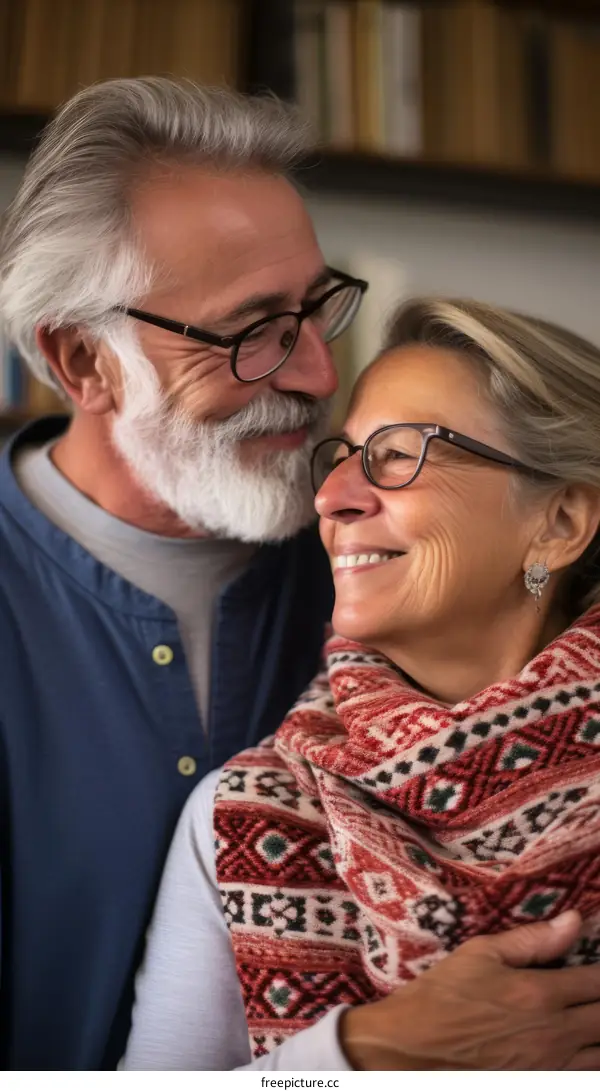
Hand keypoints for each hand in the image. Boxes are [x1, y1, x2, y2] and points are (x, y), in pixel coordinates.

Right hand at [340, 911, 599, 1069]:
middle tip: (593, 989)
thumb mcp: (479, 955)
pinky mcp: (539, 1084)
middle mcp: (554, 1034)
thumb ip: (531, 939)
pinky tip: (582, 1046)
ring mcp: (549, 1067)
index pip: (597, 981)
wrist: (409, 1051)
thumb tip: (574, 920)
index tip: (598, 959)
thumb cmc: (440, 997)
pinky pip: (582, 1077)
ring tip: (590, 1015)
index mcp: (540, 994)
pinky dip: (589, 1061)